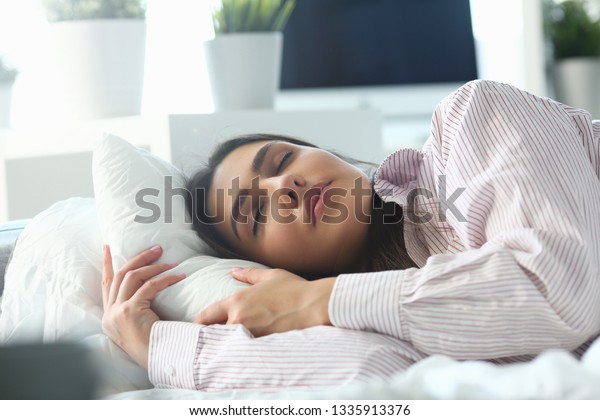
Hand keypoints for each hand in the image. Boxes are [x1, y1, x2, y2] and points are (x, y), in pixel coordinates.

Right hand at [101, 244, 184, 368]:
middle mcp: (109, 313)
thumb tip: (148, 284)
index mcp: (109, 316)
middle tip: (157, 248)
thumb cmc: (155, 344)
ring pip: (133, 277)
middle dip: (139, 258)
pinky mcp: (130, 311)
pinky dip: (165, 279)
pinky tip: (178, 276)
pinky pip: (149, 287)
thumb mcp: (139, 323)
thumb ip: (135, 305)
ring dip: (154, 266)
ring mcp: (117, 312)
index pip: (105, 283)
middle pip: (121, 275)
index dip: (106, 264)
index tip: (106, 246)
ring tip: (171, 262)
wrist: (157, 361)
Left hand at [194, 267, 334, 336]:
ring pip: (229, 344)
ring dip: (229, 344)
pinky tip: (247, 351)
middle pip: (214, 334)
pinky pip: (246, 350)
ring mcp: (250, 334)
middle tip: (213, 339)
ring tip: (230, 346)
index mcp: (237, 300)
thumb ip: (248, 274)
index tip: (200, 327)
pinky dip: (244, 350)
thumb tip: (233, 271)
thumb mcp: (270, 276)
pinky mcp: (262, 345)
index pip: (206, 316)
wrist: (313, 304)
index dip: (200, 323)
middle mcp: (239, 318)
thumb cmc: (294, 288)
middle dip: (213, 336)